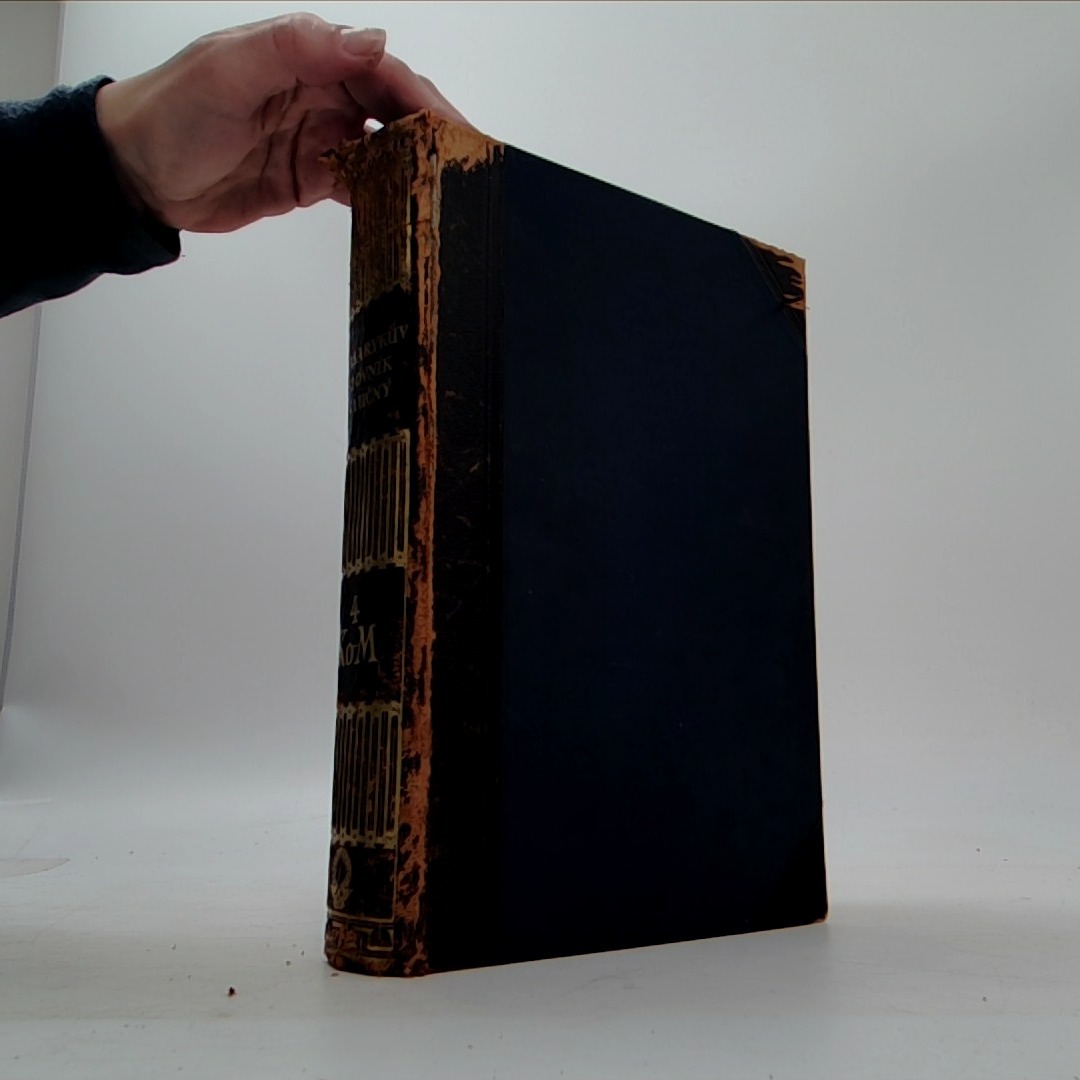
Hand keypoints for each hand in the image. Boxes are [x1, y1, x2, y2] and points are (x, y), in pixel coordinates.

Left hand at [94, 12, 470, 232]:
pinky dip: (384, 197)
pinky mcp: (310, 180)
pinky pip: (359, 187)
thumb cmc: (170, 112)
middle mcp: (318, 94)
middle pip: (391, 109)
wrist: (134, 174)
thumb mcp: (227, 69)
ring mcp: (317, 139)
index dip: (420, 95)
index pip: (378, 70)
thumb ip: (296, 50)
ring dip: (413, 168)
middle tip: (467, 164)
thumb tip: (369, 40)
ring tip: (448, 192)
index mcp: (304, 57)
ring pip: (382, 150)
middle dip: (431, 133)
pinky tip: (405, 211)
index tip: (453, 127)